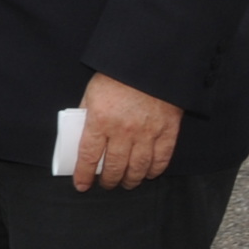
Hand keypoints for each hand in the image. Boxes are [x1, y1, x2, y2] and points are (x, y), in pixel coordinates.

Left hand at [73, 71, 181, 190]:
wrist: (150, 63)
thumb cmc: (116, 76)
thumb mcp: (92, 93)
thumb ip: (87, 115)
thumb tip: (80, 135)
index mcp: (99, 120)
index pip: (88, 156)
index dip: (84, 175)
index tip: (81, 185)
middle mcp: (122, 131)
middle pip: (114, 166)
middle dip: (109, 181)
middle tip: (106, 185)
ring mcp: (147, 133)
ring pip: (138, 167)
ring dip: (131, 180)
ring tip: (126, 184)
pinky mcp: (168, 131)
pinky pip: (161, 158)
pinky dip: (155, 170)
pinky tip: (149, 174)